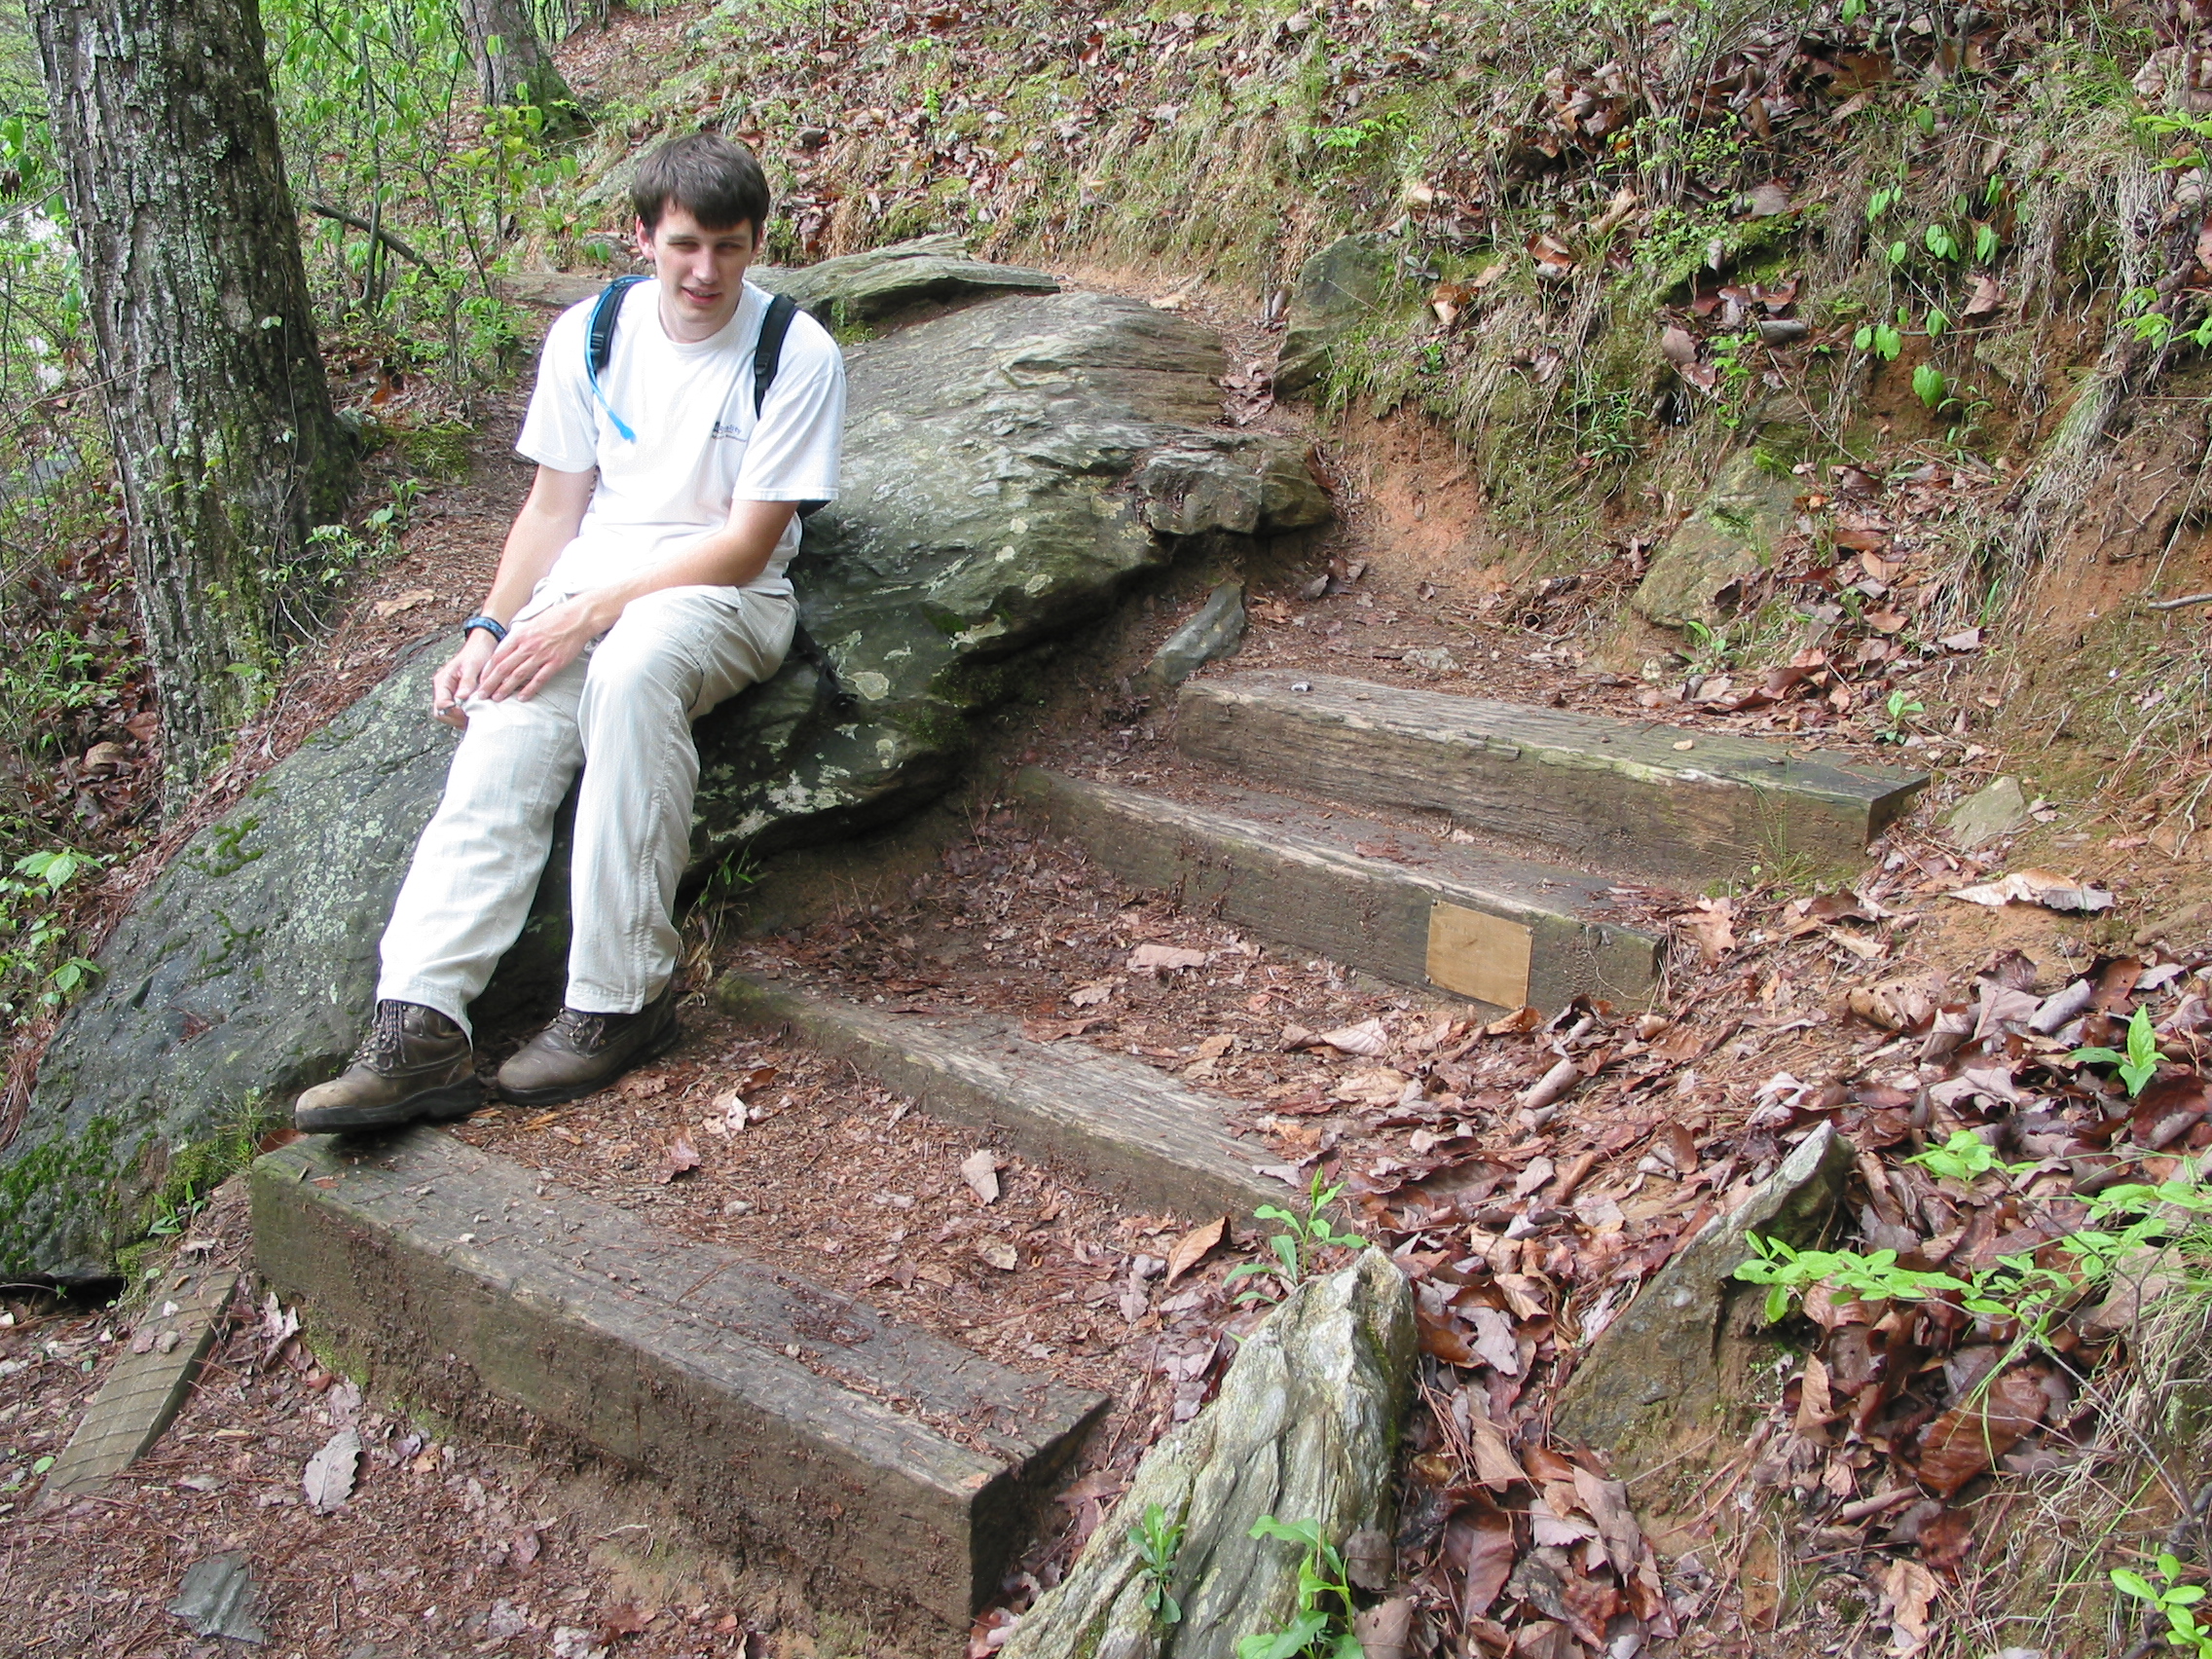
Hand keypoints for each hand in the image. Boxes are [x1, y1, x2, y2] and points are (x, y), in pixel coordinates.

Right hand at [432, 631, 499, 728]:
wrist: (483, 645)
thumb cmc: (477, 652)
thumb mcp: (473, 665)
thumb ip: (467, 682)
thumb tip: (461, 698)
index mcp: (443, 681)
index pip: (441, 705)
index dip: (454, 712)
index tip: (469, 711)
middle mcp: (444, 689)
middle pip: (442, 713)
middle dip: (457, 718)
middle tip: (474, 716)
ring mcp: (451, 693)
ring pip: (450, 714)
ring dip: (463, 717)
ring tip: (478, 714)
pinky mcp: (459, 696)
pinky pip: (459, 710)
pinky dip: (467, 713)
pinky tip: (479, 711)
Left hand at [473, 596, 604, 704]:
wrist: (578, 617)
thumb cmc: (556, 618)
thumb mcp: (531, 623)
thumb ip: (518, 637)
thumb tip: (507, 649)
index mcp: (520, 635)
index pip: (497, 656)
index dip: (487, 670)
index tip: (481, 680)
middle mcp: (527, 646)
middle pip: (503, 668)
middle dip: (490, 683)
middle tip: (482, 694)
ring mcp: (542, 655)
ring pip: (518, 675)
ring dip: (505, 688)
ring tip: (497, 698)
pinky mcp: (556, 662)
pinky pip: (539, 679)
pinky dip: (529, 689)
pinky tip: (522, 697)